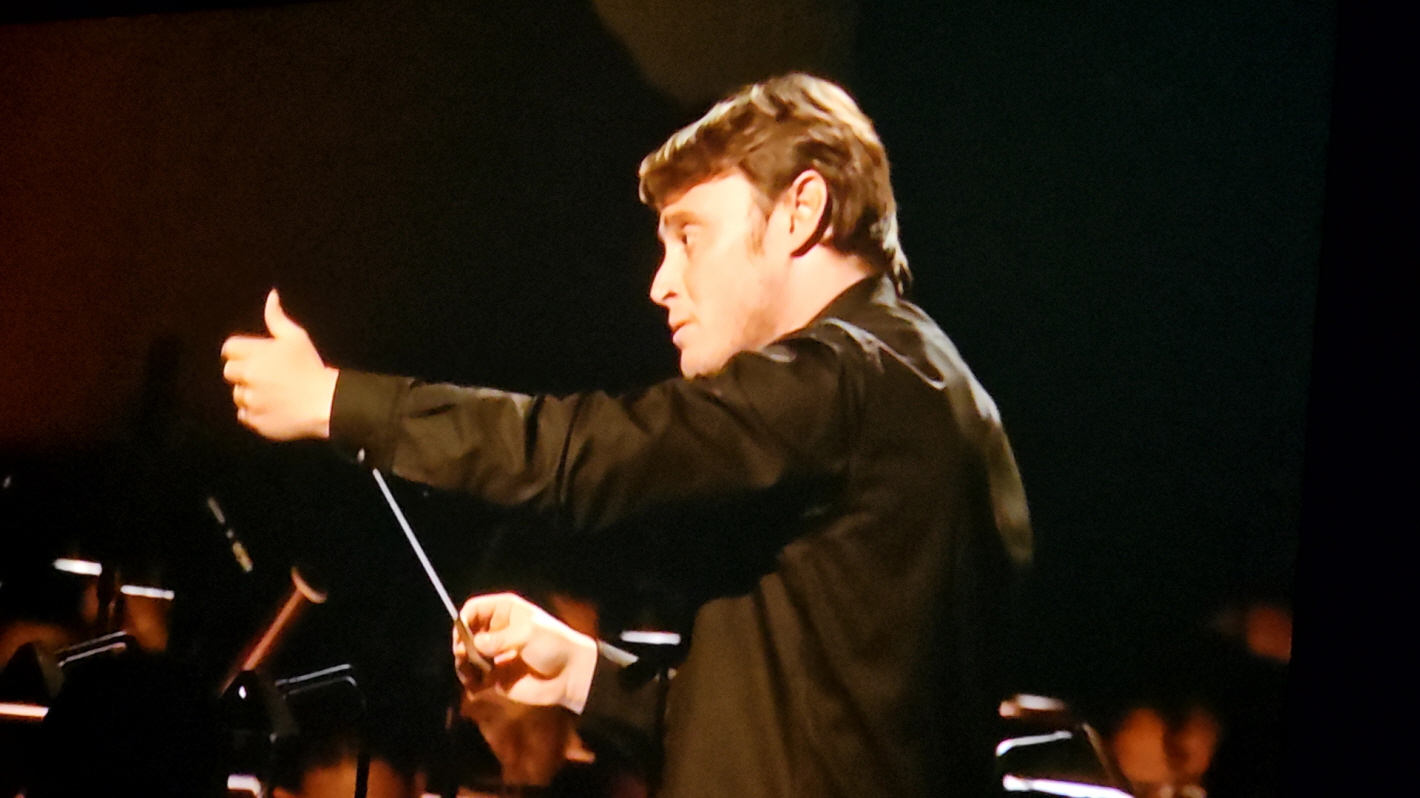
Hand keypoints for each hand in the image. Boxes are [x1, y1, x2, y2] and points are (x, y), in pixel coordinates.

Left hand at [221, 289, 338, 439]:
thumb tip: (271, 296)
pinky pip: (245, 415)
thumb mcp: (297, 338)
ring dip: (250, 394)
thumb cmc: (311, 367)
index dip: (240, 352)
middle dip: (243, 373)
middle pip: (229, 372)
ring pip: (238, 395)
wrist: (325, 403)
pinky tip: (274, 408)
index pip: (229, 348)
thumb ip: (277, 318)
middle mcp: (248, 377)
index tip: (255, 358)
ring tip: (274, 394)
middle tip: (266, 376)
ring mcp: (250, 400)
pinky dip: (256, 413)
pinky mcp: (255, 420)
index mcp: (255, 354)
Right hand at [454, 592, 598, 713]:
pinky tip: (475, 684)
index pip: (474, 609)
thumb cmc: (554, 645)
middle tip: (465, 655)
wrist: (572, 674)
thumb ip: (498, 639)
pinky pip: (475, 678)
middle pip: (466, 633)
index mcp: (505, 611)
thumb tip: (473, 644)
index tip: (462, 635)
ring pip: (466, 656)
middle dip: (461, 644)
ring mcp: (495, 654)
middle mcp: (496, 630)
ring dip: (462, 664)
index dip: (464, 620)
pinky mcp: (496, 676)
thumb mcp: (527, 634)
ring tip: (469, 672)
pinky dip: (470, 681)